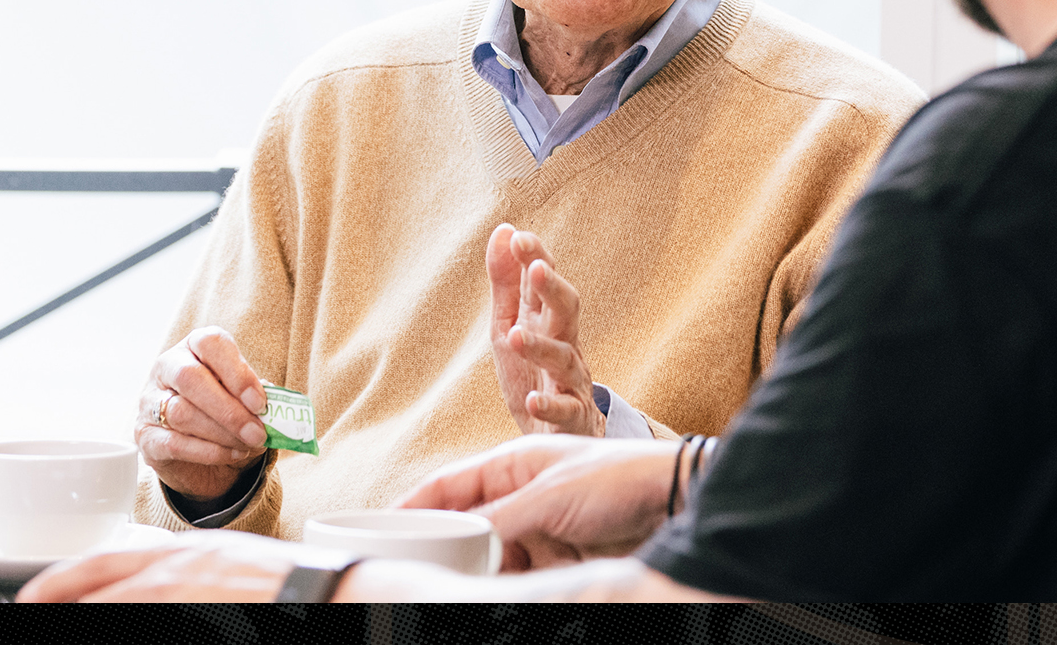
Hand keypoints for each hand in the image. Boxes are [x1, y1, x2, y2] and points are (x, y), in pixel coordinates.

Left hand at [16, 531, 308, 601]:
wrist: (332, 592)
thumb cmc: (286, 586)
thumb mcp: (225, 568)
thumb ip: (183, 577)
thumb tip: (151, 587)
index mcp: (181, 554)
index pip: (102, 563)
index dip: (58, 581)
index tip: (29, 595)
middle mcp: (178, 571)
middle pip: (99, 586)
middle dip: (54, 597)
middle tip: (23, 608)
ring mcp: (189, 594)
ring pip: (119, 602)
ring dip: (87, 610)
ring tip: (45, 614)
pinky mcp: (204, 615)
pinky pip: (150, 610)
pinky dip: (119, 615)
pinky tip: (108, 619)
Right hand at [135, 326, 271, 502]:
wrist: (204, 455)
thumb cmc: (227, 414)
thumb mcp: (246, 400)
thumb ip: (258, 398)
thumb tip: (274, 408)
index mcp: (194, 347)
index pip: (210, 344)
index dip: (238, 372)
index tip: (261, 403)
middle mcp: (166, 367)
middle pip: (190, 378)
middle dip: (229, 410)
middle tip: (258, 433)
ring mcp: (149, 401)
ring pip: (180, 413)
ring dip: (221, 433)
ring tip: (249, 445)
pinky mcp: (145, 436)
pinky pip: (173, 443)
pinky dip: (208, 452)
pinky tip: (232, 454)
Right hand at [397, 434, 675, 571]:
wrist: (675, 501)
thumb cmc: (617, 479)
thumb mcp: (550, 499)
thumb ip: (499, 522)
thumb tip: (456, 543)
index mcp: (511, 465)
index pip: (447, 486)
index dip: (412, 507)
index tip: (381, 531)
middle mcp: (519, 495)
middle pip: (465, 526)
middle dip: (446, 548)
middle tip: (419, 571)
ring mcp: (539, 527)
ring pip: (492, 555)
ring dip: (481, 571)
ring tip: (460, 586)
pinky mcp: (559, 556)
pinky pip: (521, 574)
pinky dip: (510, 584)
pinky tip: (495, 591)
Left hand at [486, 225, 603, 436]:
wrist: (556, 435)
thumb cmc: (533, 372)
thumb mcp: (510, 324)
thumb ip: (507, 282)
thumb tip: (503, 229)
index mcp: (548, 320)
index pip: (546, 282)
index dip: (537, 257)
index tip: (519, 237)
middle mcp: (566, 344)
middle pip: (567, 311)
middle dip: (553, 288)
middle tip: (538, 268)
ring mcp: (571, 381)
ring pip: (563, 359)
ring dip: (541, 346)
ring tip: (515, 336)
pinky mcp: (572, 416)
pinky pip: (565, 410)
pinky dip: (550, 405)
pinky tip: (533, 400)